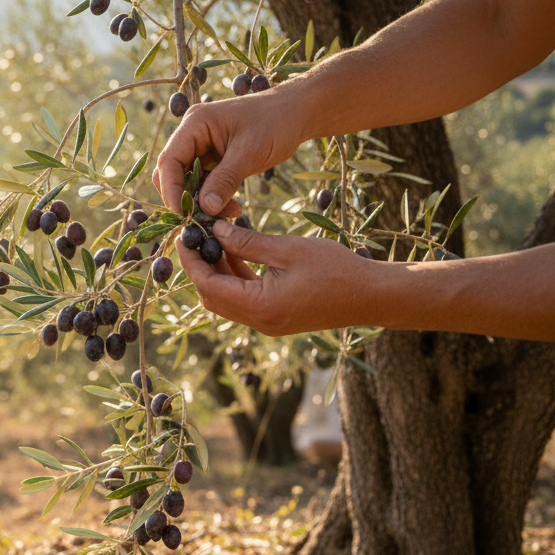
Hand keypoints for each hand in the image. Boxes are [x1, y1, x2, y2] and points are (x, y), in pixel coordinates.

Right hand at [154, 88, 307, 215]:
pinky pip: (203, 183)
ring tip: (228, 213)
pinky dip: (213, 198)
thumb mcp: (250, 153)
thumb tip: (205, 209)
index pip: (169, 161)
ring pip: (187, 182)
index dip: (172, 190)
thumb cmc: (275, 123)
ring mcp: (201, 146)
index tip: (184, 215)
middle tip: (203, 219)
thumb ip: (225, 180)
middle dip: (184, 198)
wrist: (296, 113)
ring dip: (202, 201)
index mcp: (195, 124)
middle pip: (171, 172)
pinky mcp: (212, 158)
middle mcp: (192, 134)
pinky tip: (232, 207)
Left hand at [177, 220, 378, 335]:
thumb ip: (247, 241)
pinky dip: (235, 278)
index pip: (208, 286)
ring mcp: (267, 323)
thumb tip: (214, 230)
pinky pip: (244, 300)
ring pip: (226, 299)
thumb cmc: (335, 269)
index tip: (182, 236)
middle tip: (194, 236)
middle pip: (212, 296)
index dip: (191, 261)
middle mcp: (258, 322)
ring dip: (217, 271)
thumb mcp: (286, 249)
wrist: (372, 295)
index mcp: (259, 307)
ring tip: (214, 239)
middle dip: (199, 267)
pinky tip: (236, 252)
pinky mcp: (276, 318)